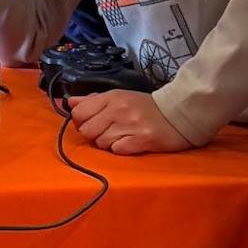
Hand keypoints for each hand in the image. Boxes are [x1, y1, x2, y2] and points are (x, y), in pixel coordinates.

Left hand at [68, 89, 193, 154]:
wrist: (177, 114)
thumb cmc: (145, 107)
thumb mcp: (118, 97)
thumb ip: (92, 100)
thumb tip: (69, 102)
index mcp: (112, 97)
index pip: (79, 112)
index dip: (81, 121)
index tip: (91, 123)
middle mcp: (119, 109)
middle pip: (87, 130)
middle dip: (93, 134)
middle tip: (107, 132)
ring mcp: (130, 125)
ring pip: (100, 142)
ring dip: (108, 143)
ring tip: (121, 137)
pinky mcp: (141, 140)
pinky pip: (117, 150)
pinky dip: (120, 149)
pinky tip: (130, 143)